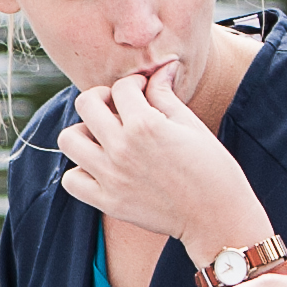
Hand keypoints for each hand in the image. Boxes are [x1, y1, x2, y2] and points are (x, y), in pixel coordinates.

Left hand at [54, 63, 270, 264]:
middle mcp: (122, 148)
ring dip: (84, 132)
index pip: (122, 87)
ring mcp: (111, 177)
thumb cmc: (213, 169)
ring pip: (69, 139)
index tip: (143, 91)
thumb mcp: (191, 125)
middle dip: (102, 97)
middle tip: (116, 106)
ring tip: (103, 136)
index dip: (134, 83)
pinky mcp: (108, 202)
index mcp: (145, 125)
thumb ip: (166, 95)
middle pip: (86, 104)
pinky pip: (72, 180)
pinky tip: (101, 167)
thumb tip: (160, 69)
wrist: (217, 217)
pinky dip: (81, 171)